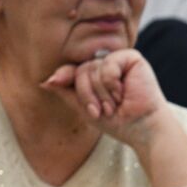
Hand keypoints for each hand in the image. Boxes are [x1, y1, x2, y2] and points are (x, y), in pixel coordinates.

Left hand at [41, 48, 169, 149]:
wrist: (143, 129)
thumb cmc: (119, 122)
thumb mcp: (85, 108)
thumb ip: (66, 92)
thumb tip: (43, 82)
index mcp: (97, 75)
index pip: (73, 70)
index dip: (64, 77)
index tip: (52, 83)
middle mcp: (107, 66)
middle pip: (80, 71)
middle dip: (87, 94)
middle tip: (102, 111)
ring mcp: (119, 61)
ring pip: (92, 68)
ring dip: (101, 93)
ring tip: (115, 105)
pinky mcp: (132, 58)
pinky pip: (107, 64)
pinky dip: (111, 82)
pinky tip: (123, 93)